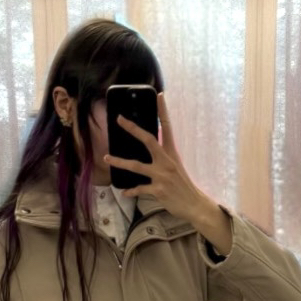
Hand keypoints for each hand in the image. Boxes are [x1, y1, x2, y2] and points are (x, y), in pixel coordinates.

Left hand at [104, 93, 207, 224]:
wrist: (194, 205)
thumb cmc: (183, 185)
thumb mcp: (176, 166)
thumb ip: (163, 156)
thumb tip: (152, 148)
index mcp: (172, 153)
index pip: (167, 127)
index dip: (163, 111)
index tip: (159, 96)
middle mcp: (167, 161)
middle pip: (148, 140)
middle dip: (132, 129)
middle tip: (119, 119)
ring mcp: (162, 175)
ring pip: (137, 166)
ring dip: (120, 162)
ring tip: (107, 158)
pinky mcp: (158, 190)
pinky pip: (139, 188)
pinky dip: (131, 191)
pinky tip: (124, 192)